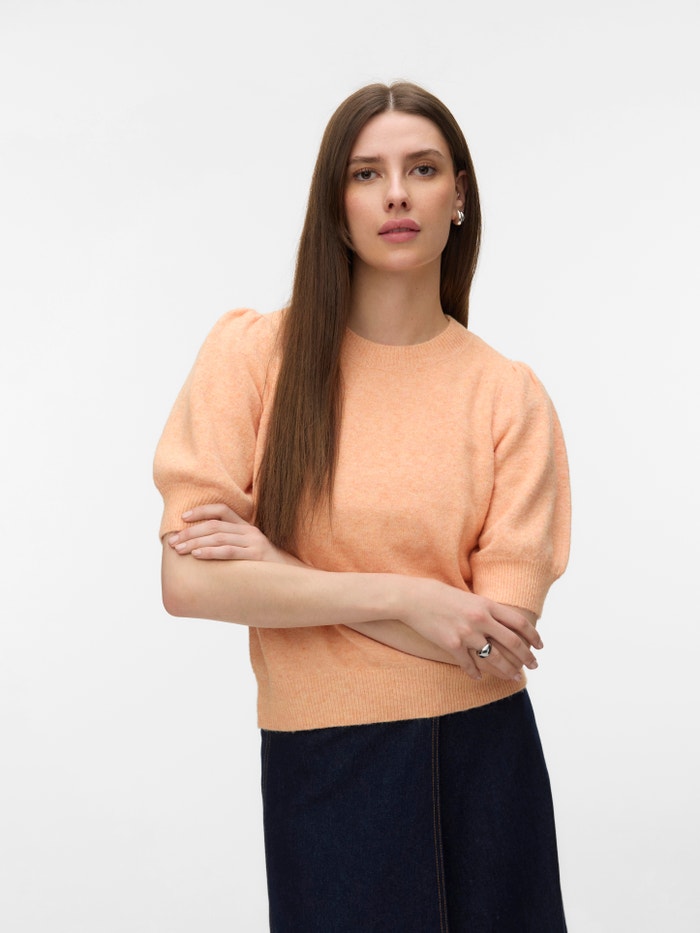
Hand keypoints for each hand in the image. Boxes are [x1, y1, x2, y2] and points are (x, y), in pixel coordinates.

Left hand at [167, 504, 297, 564]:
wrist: (295, 581)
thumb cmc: (266, 571)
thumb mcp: (249, 554)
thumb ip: (232, 549)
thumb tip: (203, 552)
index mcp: (247, 528)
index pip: (221, 510)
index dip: (201, 511)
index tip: (183, 518)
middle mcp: (250, 531)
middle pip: (214, 524)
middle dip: (190, 532)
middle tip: (172, 542)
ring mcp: (254, 543)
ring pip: (218, 536)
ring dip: (195, 542)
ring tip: (179, 550)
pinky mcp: (256, 556)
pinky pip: (228, 551)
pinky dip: (210, 552)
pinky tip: (196, 555)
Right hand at [399, 578, 542, 681]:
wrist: (412, 598)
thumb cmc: (438, 594)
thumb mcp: (468, 596)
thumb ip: (485, 609)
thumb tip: (501, 623)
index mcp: (487, 605)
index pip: (519, 622)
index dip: (533, 636)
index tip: (540, 646)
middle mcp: (480, 619)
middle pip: (512, 643)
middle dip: (526, 657)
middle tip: (533, 666)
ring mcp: (467, 634)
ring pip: (495, 658)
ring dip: (507, 670)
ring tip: (514, 677)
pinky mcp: (452, 645)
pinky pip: (469, 664)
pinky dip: (476, 673)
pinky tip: (480, 678)